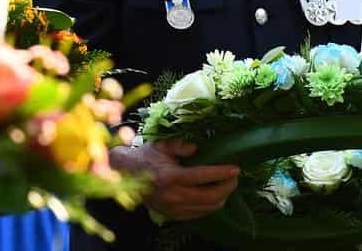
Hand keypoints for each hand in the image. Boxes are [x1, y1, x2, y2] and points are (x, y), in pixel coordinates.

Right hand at [110, 140, 238, 219]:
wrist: (125, 174)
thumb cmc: (145, 156)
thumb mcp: (160, 145)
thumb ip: (179, 145)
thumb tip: (197, 148)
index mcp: (170, 176)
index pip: (203, 176)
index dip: (222, 173)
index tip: (236, 168)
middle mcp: (173, 195)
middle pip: (210, 196)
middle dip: (227, 187)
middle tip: (235, 177)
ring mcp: (173, 208)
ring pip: (207, 207)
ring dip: (222, 197)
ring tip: (227, 186)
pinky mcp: (173, 215)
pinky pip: (199, 213)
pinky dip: (210, 205)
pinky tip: (214, 196)